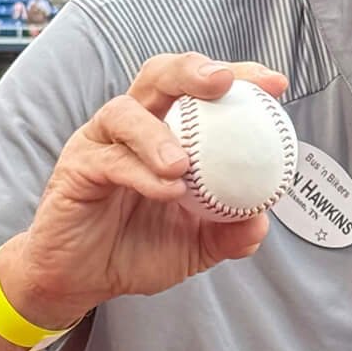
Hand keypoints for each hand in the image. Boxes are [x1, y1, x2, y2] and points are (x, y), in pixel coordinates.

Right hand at [0, 55, 288, 329]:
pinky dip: (140, 173)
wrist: (83, 281)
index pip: (201, 90)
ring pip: (125, 112)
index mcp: (166, 131)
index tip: (275, 84)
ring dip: (158, 134)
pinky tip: (166, 191)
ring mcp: (100, 143)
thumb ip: (229, 233)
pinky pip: (110, 161)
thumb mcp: (196, 246)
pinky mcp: (76, 167)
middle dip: (192, 70)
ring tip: (183, 166)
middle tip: (223, 83)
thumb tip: (261, 222)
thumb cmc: (137, 250)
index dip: (238, 77)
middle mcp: (133, 126)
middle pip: (158, 76)